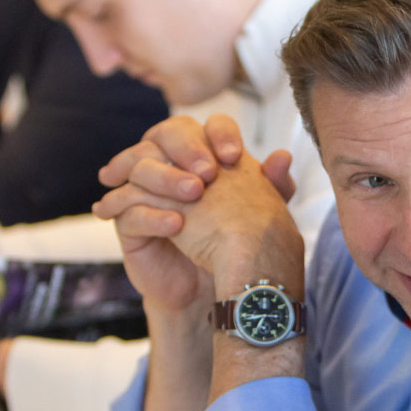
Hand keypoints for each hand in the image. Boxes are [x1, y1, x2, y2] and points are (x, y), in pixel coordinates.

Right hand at [94, 115, 297, 309]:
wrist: (210, 285)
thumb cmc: (233, 241)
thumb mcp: (258, 214)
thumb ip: (272, 186)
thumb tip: (283, 156)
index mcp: (202, 152)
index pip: (205, 125)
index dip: (219, 134)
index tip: (235, 156)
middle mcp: (168, 162)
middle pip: (166, 132)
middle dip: (188, 148)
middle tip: (208, 172)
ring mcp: (143, 188)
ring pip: (142, 165)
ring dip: (167, 177)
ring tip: (194, 194)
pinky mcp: (126, 220)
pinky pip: (127, 207)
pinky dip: (151, 214)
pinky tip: (176, 225)